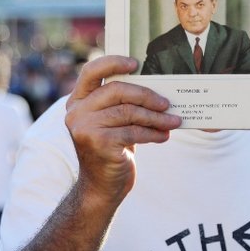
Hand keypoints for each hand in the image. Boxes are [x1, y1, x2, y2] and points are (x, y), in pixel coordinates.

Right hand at [64, 55, 179, 203]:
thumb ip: (120, 103)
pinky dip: (153, 133)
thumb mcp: (111, 123)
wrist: (101, 187)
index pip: (91, 72)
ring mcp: (85, 128)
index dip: (113, 62)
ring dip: (156, 117)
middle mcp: (76, 113)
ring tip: (173, 122)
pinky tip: (163, 136)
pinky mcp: (98, 143)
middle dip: (147, 96)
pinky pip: (133, 131)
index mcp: (77, 102)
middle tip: (167, 103)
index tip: (136, 63)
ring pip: (129, 112)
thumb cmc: (111, 150)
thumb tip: (156, 87)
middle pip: (117, 90)